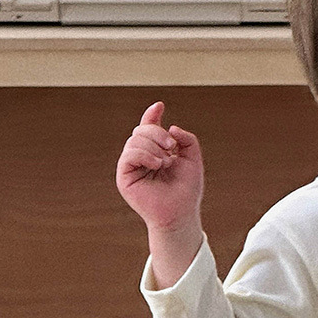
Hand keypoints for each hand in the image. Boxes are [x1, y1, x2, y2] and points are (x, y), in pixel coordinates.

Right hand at [116, 101, 204, 231]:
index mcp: (155, 152)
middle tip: (172, 147)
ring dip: (154, 147)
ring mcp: (131, 166)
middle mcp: (141, 157)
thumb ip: (187, 139)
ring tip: (166, 162)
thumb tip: (171, 126)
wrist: (181, 212)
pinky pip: (129, 154)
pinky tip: (158, 164)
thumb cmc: (187, 189)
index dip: (152, 115)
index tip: (160, 106)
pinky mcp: (124, 177)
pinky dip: (145, 155)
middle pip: (141, 130)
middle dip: (157, 133)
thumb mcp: (193, 159)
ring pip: (134, 140)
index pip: (148, 128)